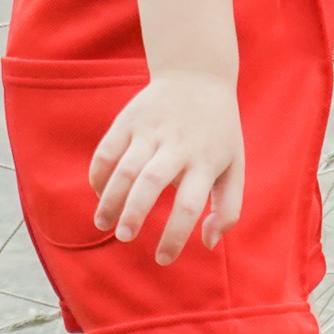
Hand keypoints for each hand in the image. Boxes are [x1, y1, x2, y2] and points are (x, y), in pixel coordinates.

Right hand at [90, 70, 246, 264]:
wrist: (199, 74)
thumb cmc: (219, 131)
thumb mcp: (235, 165)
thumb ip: (228, 207)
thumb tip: (207, 243)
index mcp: (206, 161)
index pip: (190, 205)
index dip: (175, 236)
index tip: (163, 259)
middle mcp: (178, 145)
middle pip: (151, 183)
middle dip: (134, 213)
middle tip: (125, 236)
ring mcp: (152, 130)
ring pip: (124, 167)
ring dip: (110, 198)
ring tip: (103, 223)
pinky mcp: (130, 119)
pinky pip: (107, 150)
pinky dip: (98, 174)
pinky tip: (99, 193)